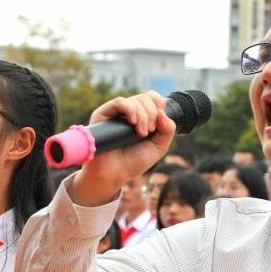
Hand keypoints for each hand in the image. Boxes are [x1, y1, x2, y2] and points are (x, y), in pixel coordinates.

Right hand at [70, 91, 175, 206]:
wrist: (113, 174)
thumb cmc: (132, 162)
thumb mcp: (158, 147)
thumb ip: (168, 130)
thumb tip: (163, 112)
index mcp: (141, 116)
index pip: (152, 98)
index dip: (159, 105)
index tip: (158, 125)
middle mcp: (128, 112)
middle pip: (146, 98)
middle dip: (152, 114)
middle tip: (148, 133)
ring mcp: (115, 112)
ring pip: (135, 100)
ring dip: (143, 116)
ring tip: (140, 133)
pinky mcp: (103, 114)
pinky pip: (119, 102)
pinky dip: (130, 110)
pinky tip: (132, 122)